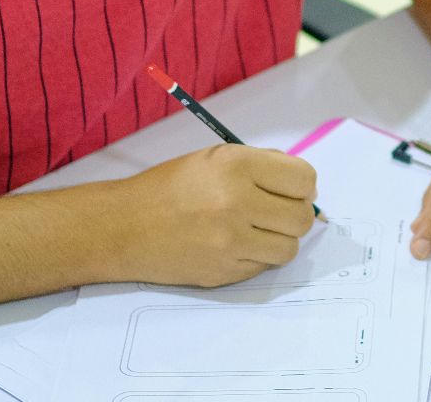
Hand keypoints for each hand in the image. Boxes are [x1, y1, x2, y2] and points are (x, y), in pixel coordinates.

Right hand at [87, 144, 317, 287]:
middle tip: (276, 212)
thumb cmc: (170, 187)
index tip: (292, 190)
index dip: (302, 186)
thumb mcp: (215, 159)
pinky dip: (257, 257)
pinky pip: (264, 267)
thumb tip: (305, 186)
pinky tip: (235, 245)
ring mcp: (232, 242)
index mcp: (237, 165)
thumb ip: (261, 166)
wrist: (125, 227)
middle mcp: (237, 202)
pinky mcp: (225, 272)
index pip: (303, 179)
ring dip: (279, 239)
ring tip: (257, 230)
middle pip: (302, 218)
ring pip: (289, 248)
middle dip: (295, 214)